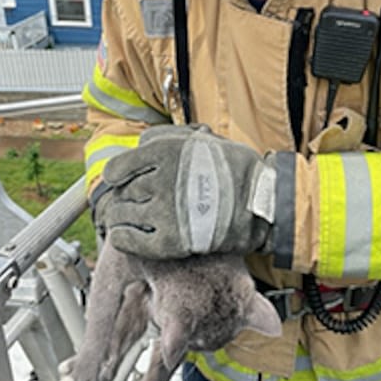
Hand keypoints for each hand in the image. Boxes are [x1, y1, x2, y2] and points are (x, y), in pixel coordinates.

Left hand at [94, 125, 276, 258]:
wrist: (263, 202)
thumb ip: (164, 139)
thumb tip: (138, 146)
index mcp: (164, 153)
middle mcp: (160, 181)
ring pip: (120, 216)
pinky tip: (129, 235)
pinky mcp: (170, 241)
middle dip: (122, 198)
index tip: (121, 181)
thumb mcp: (199, 139)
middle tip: (130, 202)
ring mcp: (164, 213)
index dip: (117, 176)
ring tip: (131, 219)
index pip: (117, 168)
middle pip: (120, 193)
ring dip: (120, 218)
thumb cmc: (234, 169)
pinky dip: (123, 238)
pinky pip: (128, 241)